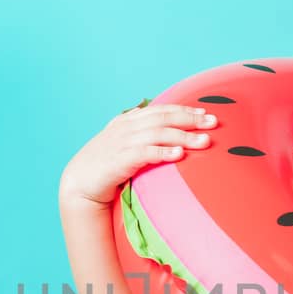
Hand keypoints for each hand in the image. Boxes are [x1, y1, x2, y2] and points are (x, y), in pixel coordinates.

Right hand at [58, 100, 219, 209]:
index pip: (161, 110)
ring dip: (184, 137)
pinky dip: (163, 152)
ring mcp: (121, 142)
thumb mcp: (123, 146)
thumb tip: (169, 139)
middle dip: (190, 119)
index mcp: (128, 121)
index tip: (205, 114)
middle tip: (214, 123)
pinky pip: (145, 153)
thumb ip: (142, 137)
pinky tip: (180, 155)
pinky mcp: (119, 160)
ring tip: (204, 141)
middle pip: (164, 118)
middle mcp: (126, 127)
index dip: (184, 110)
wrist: (79, 183)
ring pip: (158, 134)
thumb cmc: (105, 166)